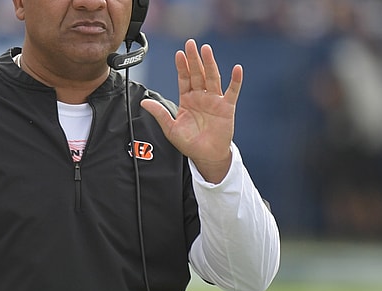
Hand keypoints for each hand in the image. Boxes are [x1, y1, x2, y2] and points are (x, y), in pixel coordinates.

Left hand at [141, 39, 242, 182]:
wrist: (206, 156)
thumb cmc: (189, 143)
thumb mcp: (170, 128)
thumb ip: (159, 113)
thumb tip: (144, 101)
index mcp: (187, 100)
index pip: (184, 79)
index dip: (181, 66)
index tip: (179, 54)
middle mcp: (201, 97)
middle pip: (197, 74)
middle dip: (194, 59)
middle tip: (191, 43)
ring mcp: (214, 100)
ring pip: (212, 78)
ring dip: (210, 64)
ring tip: (206, 49)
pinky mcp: (227, 107)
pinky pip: (232, 91)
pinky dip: (235, 81)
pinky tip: (236, 69)